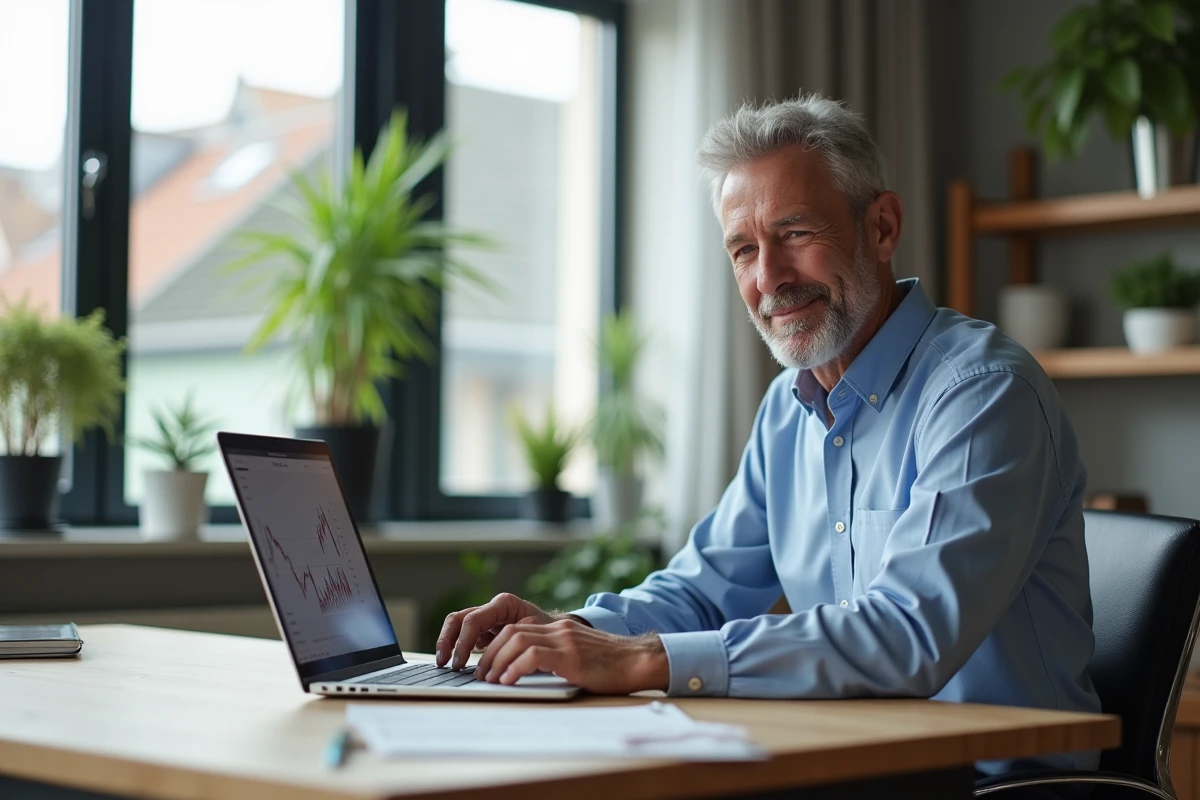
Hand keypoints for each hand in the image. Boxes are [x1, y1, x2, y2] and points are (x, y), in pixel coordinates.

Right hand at [436, 593, 560, 669]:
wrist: (558, 633)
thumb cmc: (550, 634)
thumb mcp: (536, 636)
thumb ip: (516, 643)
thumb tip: (499, 663)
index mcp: (504, 604)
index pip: (473, 620)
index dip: (462, 642)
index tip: (459, 663)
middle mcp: (492, 608)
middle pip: (459, 619)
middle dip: (448, 640)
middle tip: (445, 663)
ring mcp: (487, 618)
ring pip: (457, 625)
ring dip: (448, 643)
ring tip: (444, 663)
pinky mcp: (485, 630)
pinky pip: (465, 635)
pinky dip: (457, 647)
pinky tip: (456, 663)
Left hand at [475, 618, 669, 694]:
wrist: (638, 661)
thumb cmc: (611, 665)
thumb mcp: (579, 654)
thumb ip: (557, 655)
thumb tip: (529, 670)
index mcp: (559, 628)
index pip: (516, 627)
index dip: (496, 645)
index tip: (487, 664)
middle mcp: (559, 629)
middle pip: (511, 632)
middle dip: (490, 654)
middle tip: (482, 675)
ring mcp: (565, 640)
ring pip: (517, 640)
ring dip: (497, 661)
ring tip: (491, 680)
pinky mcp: (571, 656)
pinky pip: (533, 655)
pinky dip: (515, 667)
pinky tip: (509, 681)